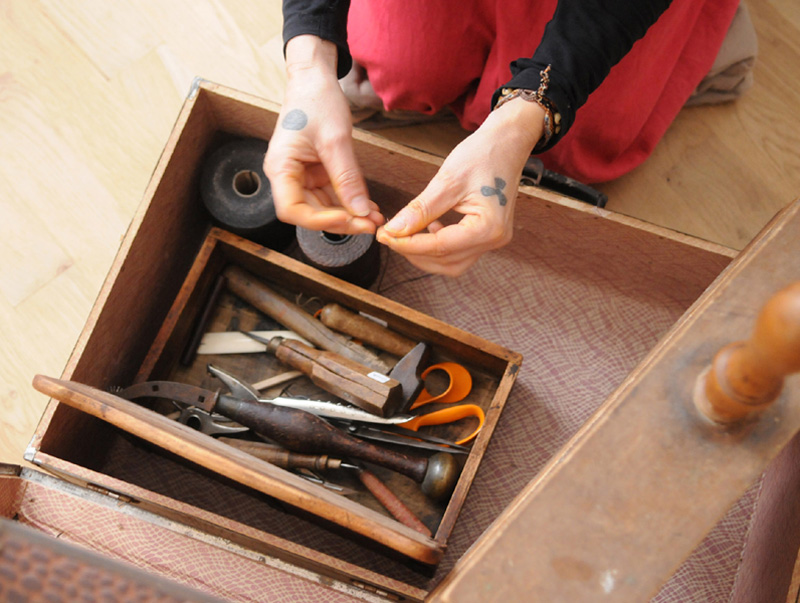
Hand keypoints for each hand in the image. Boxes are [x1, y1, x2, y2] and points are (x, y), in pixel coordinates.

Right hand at [264, 36, 383, 234]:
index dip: (319, 220)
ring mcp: (301, 175)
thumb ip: (347, 178)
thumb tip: (360, 211)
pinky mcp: (315, 173)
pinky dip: (350, 202)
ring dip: (348, 215)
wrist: (315, 79)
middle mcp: (287, 175)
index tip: (346, 218)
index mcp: (280, 167)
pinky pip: (331, 195)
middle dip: (340, 221)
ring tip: (374, 218)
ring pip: (323, 207)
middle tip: (369, 225)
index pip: (292, 210)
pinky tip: (368, 207)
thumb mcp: (335, 140)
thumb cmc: (316, 100)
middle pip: (309, 212)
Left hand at [376, 99, 544, 275]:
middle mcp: (495, 239)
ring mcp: (494, 239)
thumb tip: (394, 230)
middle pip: (446, 261)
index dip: (407, 244)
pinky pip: (460, 251)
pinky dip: (439, 246)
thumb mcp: (448, 180)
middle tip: (389, 236)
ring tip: (405, 234)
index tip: (383, 236)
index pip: (440, 247)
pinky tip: (428, 228)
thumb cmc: (483, 154)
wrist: (508, 142)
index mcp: (488, 227)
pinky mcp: (488, 235)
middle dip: (414, 252)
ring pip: (452, 262)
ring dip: (425, 253)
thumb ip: (421, 209)